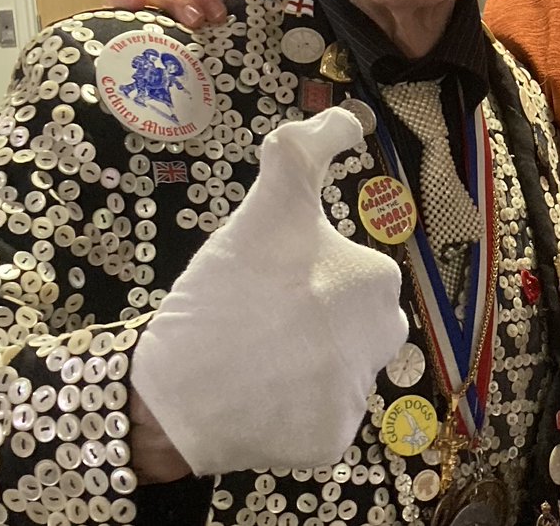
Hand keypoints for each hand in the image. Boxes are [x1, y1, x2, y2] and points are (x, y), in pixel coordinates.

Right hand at [131, 107, 408, 475]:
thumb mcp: (270, 206)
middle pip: (348, 321)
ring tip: (254, 358)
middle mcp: (384, 338)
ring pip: (334, 367)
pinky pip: (319, 415)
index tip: (266, 283)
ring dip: (302, 362)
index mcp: (377, 279)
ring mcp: (359, 395)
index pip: (347, 272)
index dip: (303, 273)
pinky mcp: (334, 442)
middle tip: (258, 320)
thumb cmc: (225, 290)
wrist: (175, 393)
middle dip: (311, 318)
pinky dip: (291, 409)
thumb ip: (306, 150)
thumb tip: (351, 117)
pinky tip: (258, 397)